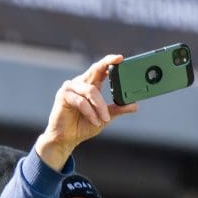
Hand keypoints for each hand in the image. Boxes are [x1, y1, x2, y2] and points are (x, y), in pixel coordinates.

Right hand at [36, 54, 136, 170]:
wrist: (65, 139)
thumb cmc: (82, 126)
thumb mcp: (105, 117)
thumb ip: (117, 109)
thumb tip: (134, 105)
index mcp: (90, 85)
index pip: (101, 69)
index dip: (110, 61)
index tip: (121, 58)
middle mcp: (80, 84)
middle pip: (95, 69)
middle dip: (107, 64)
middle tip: (119, 61)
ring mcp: (70, 89)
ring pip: (91, 90)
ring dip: (100, 106)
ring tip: (105, 119)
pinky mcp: (63, 96)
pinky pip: (81, 101)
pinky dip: (90, 112)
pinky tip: (95, 121)